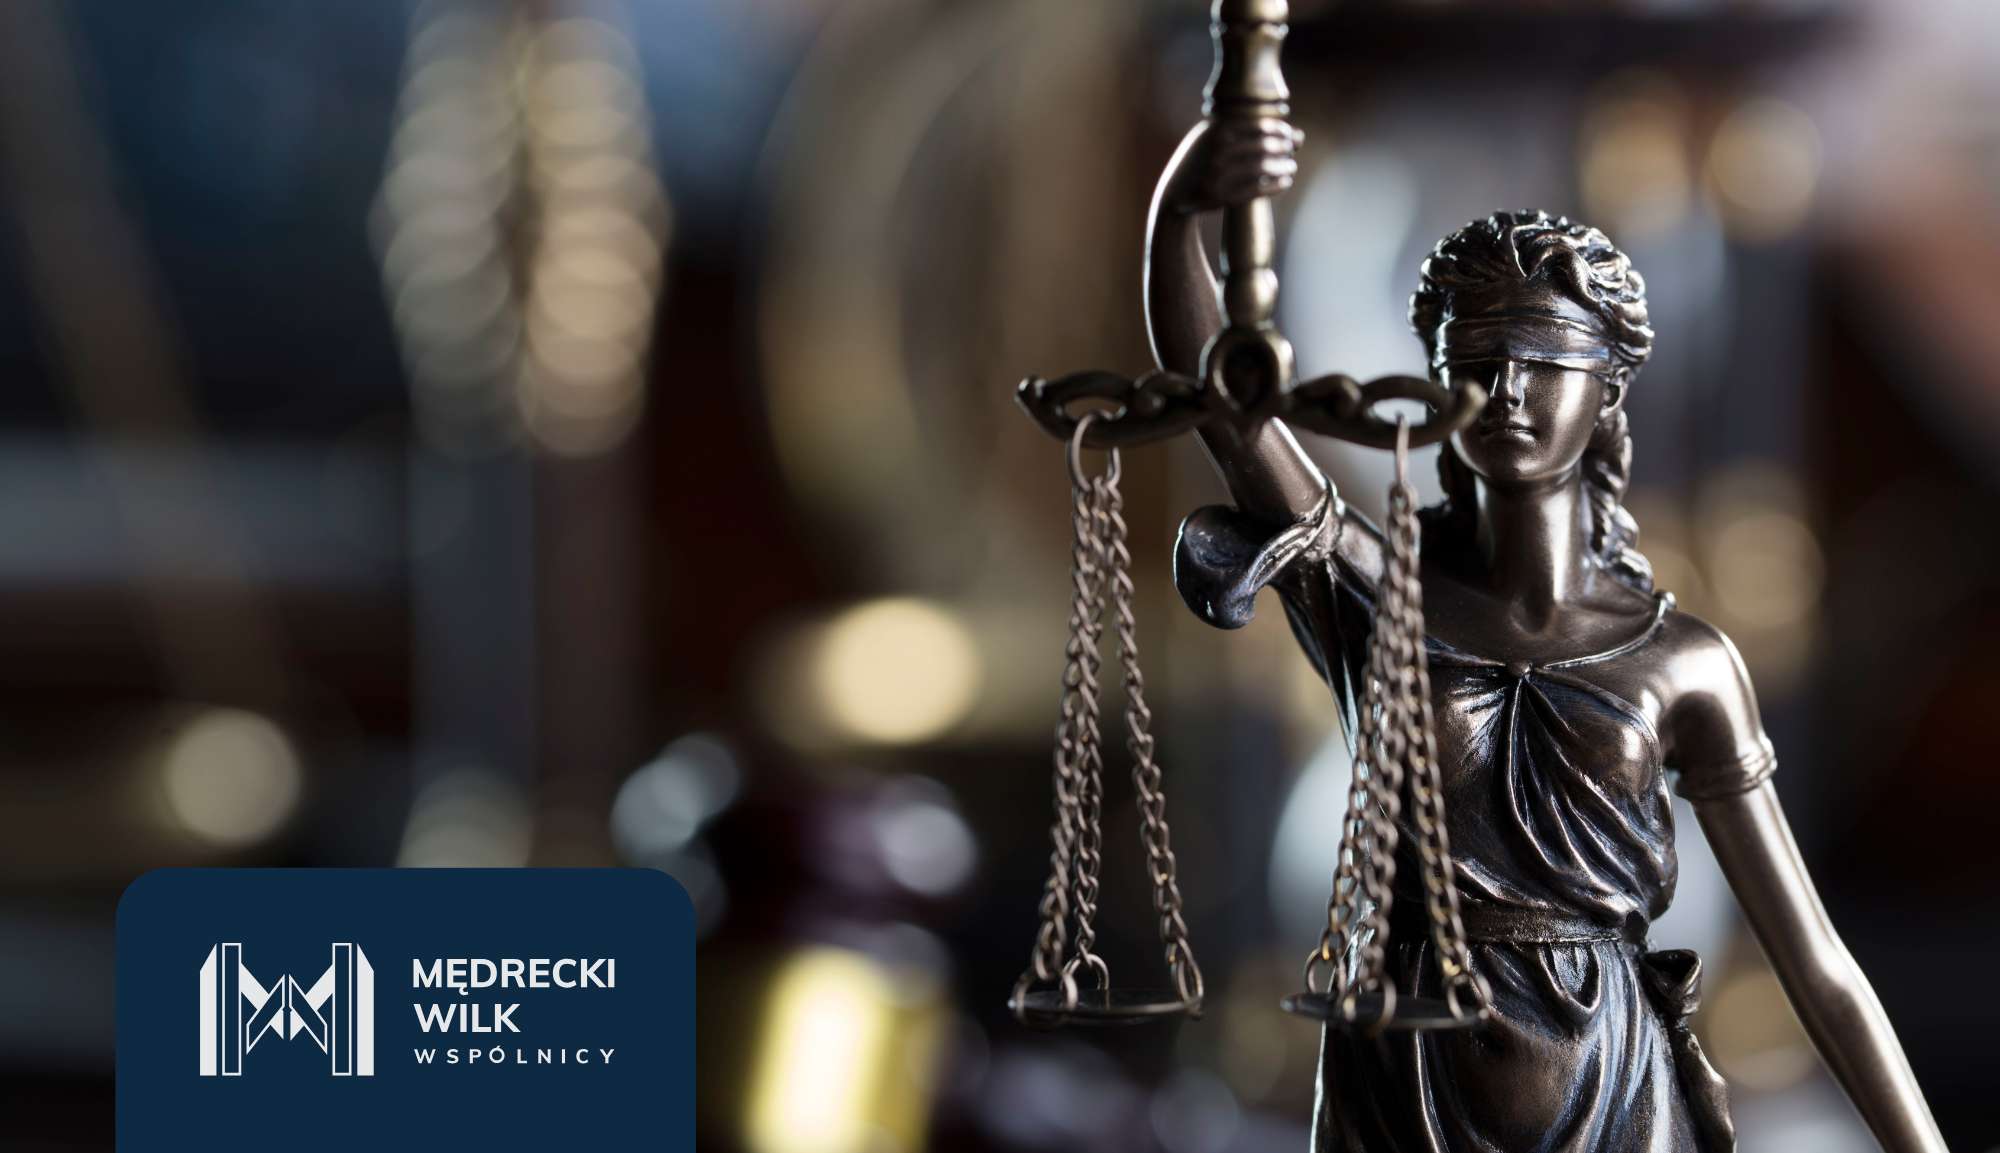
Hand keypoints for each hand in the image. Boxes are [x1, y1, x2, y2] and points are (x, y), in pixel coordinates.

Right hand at [1160, 117, 1301, 215]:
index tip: (1289, 135)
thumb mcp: (1213, 137)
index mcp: (1216, 131)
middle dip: (1285, 148)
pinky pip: (1259, 189)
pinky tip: (1285, 182)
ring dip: (1284, 167)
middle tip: (1292, 151)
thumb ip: (1248, 130)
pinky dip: (1277, 186)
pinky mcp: (1223, 197)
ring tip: (1291, 167)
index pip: (1261, 126)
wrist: (1174, 193)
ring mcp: (1220, 175)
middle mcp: (1217, 152)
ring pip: (1265, 168)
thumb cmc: (1201, 159)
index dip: (1282, 130)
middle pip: (1265, 146)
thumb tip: (1296, 132)